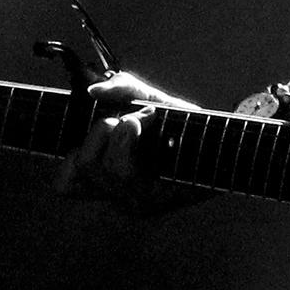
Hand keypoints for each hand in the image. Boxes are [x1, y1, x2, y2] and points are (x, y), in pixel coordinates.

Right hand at [53, 69, 195, 211]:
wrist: (225, 142)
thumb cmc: (185, 125)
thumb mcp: (148, 98)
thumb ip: (121, 87)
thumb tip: (93, 91)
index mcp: (107, 176)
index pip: (65, 182)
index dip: (67, 155)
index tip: (89, 130)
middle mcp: (117, 193)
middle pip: (81, 167)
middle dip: (100, 129)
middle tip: (130, 118)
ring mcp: (135, 201)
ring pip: (103, 168)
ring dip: (122, 130)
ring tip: (147, 119)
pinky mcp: (154, 202)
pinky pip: (125, 172)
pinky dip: (132, 137)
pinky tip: (153, 123)